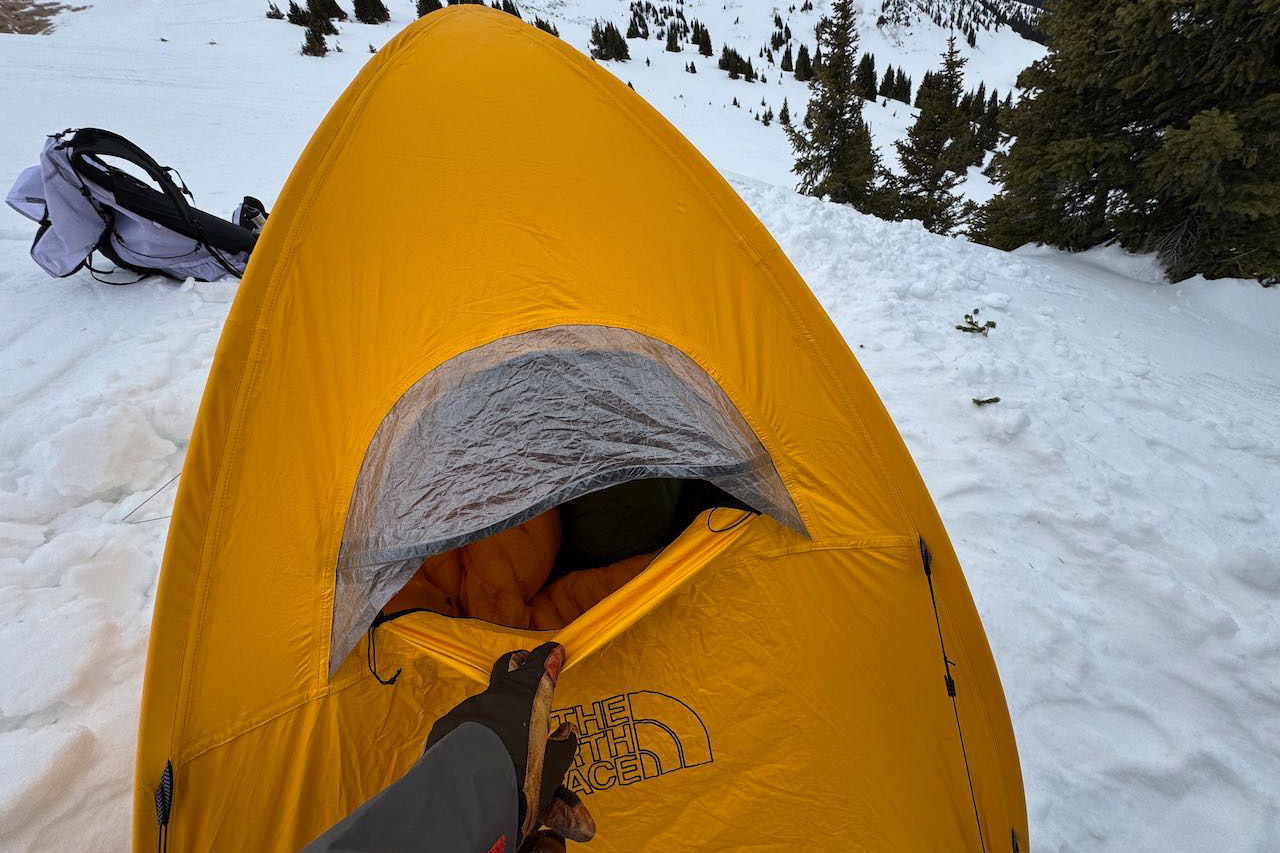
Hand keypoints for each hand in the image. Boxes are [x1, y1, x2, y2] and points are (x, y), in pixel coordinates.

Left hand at [425, 643, 594, 848]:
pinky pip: (464, 722)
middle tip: (526, 664)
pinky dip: (474, 730)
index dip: (549, 656)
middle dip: (519, 663)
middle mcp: (495, 697)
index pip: (540, 666)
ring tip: (501, 735)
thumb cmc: (514, 781)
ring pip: (485, 702)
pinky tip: (475, 752)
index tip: (556, 652)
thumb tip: (568, 730)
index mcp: (526, 699)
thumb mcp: (551, 771)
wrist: (462, 797)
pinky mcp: (445, 726)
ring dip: (496, 709)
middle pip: (507, 667)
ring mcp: (467, 709)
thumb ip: (562, 748)